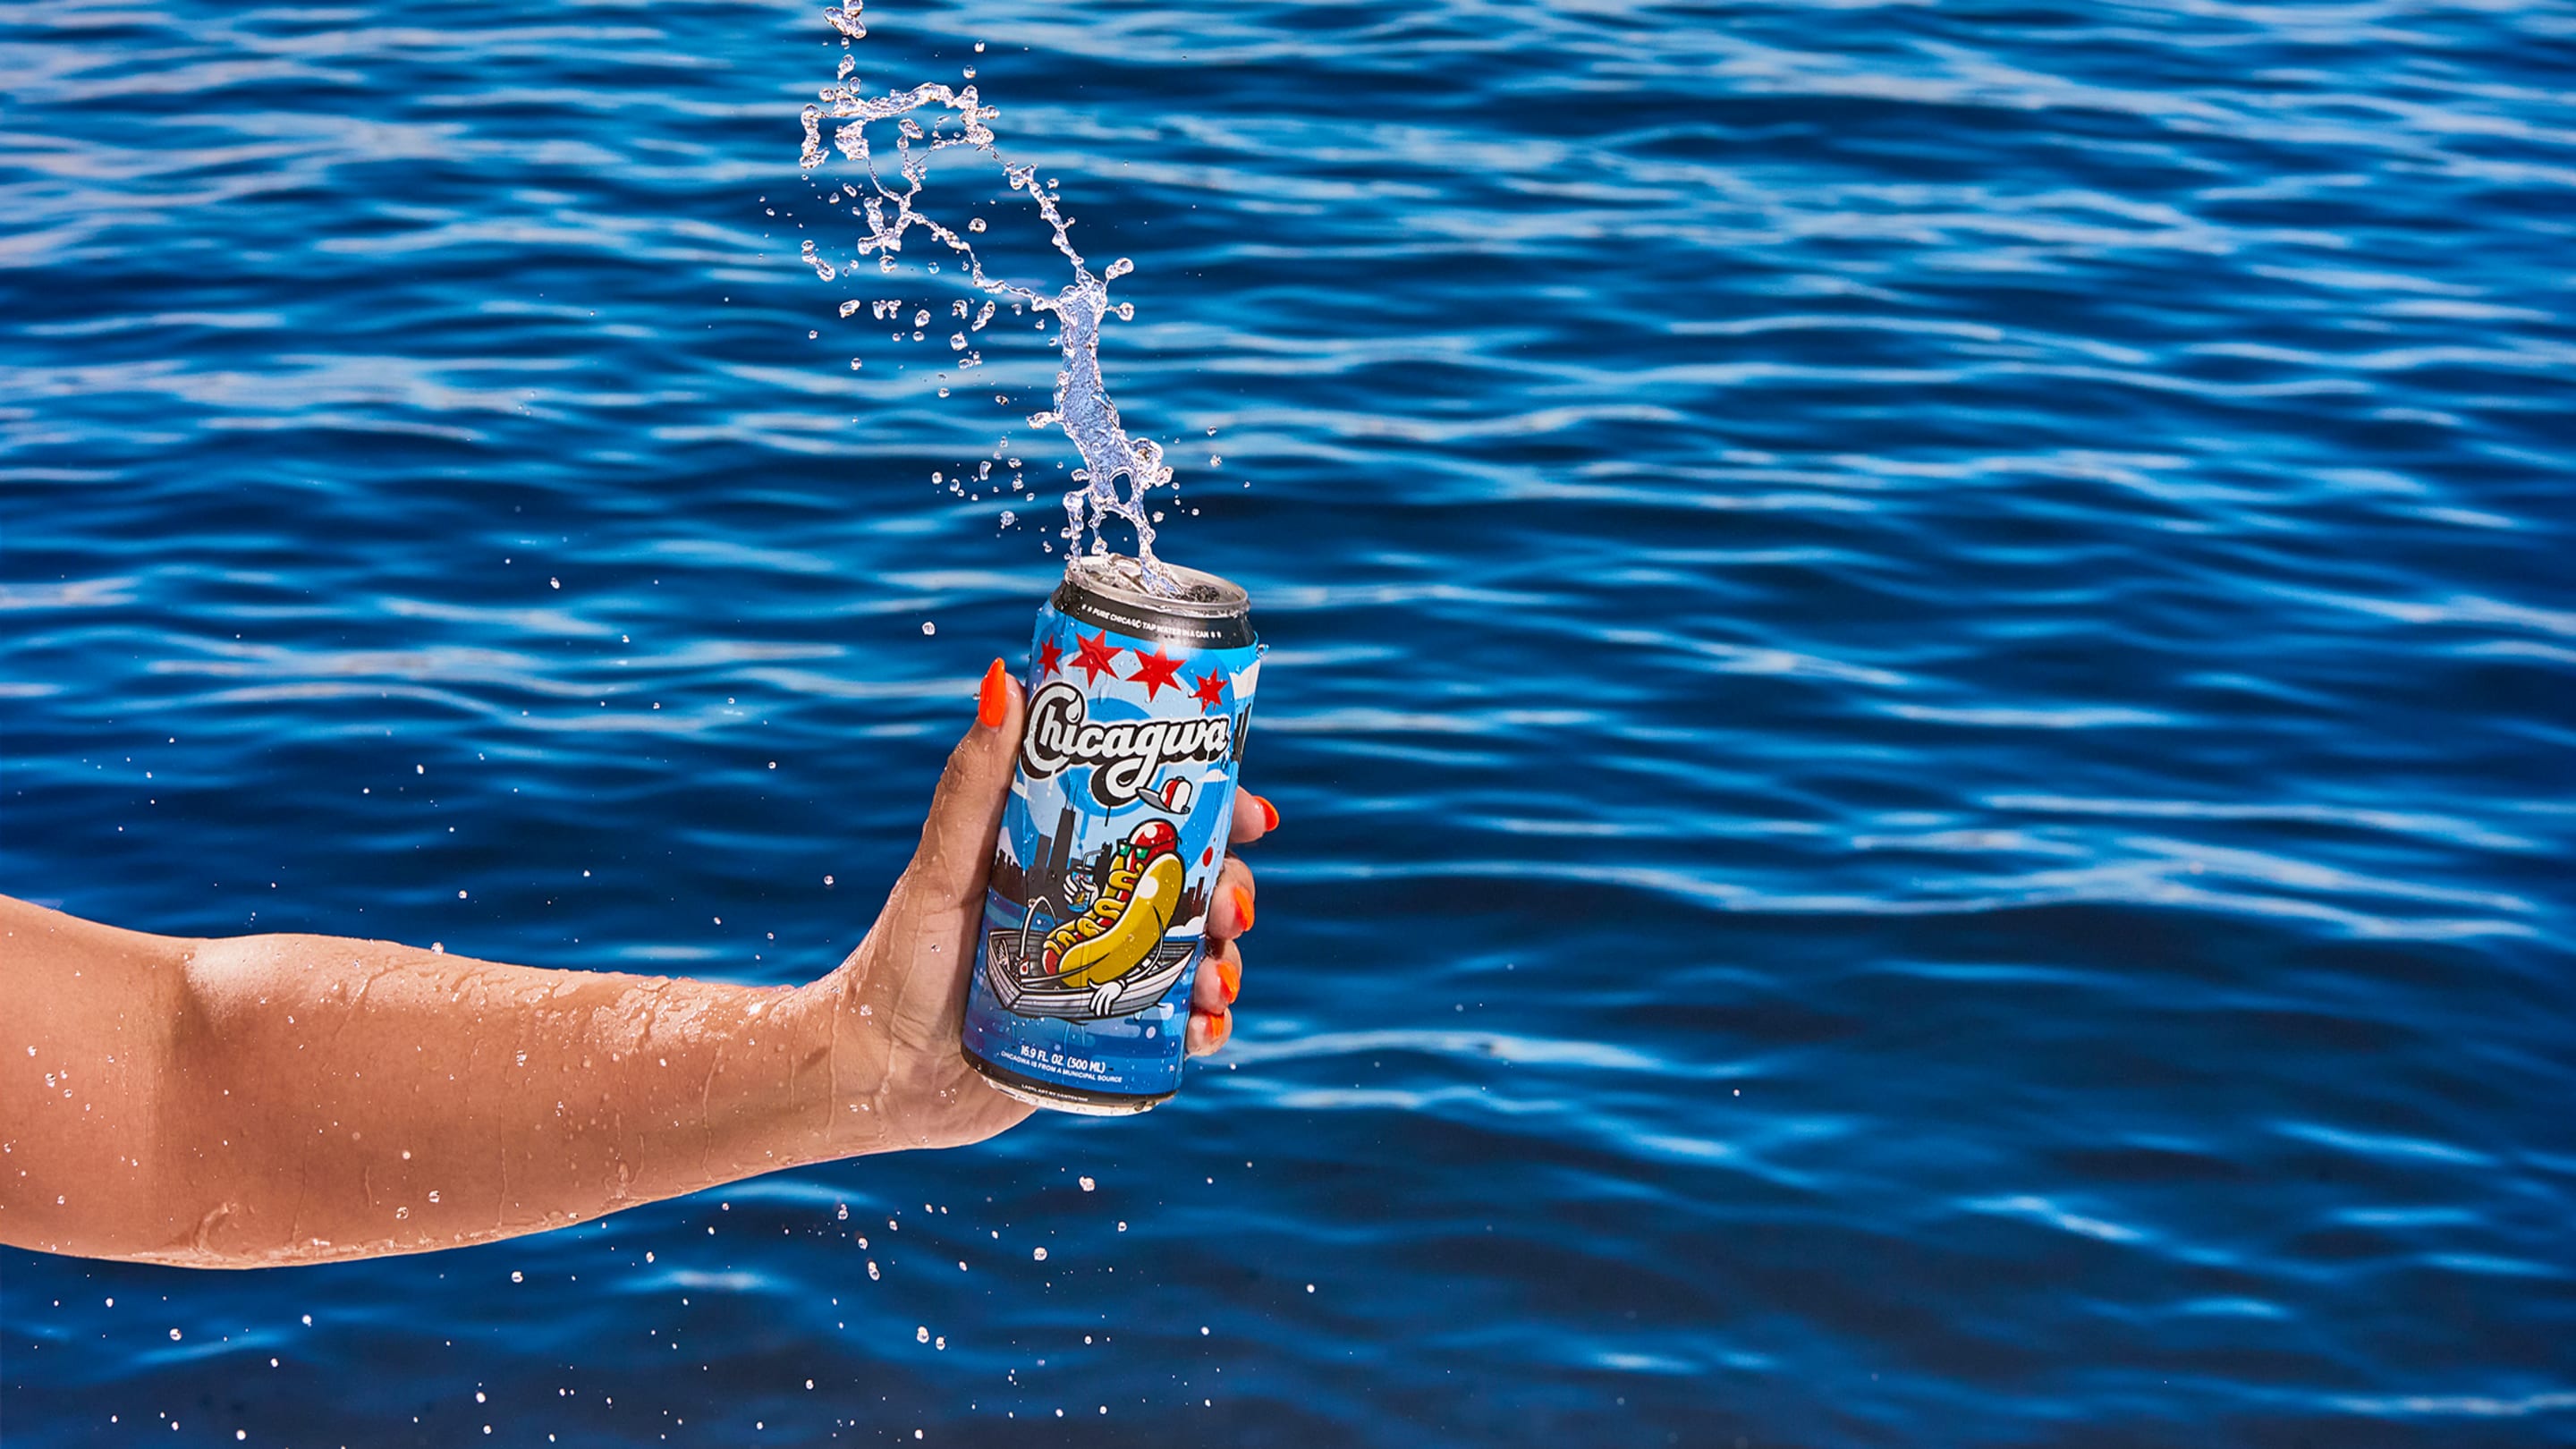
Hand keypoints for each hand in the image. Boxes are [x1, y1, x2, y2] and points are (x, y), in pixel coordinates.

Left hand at [799, 660, 1275, 1151]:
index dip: (1219, 807)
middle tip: (1229, 909)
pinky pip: (1180, 1026)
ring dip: (1229, 960)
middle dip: (1232, 891)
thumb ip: (973, 784)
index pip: (1159, 817)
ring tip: (1216, 980)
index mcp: (1068, 858)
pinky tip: (1206, 1028)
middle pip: (1193, 885)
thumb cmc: (899, 960)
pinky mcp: (1110, 1038)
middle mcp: (1097, 911)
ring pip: (1198, 953)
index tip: (1252, 813)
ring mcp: (1108, 974)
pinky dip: (1209, 1026)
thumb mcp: (942, 867)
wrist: (880, 1074)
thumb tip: (1003, 678)